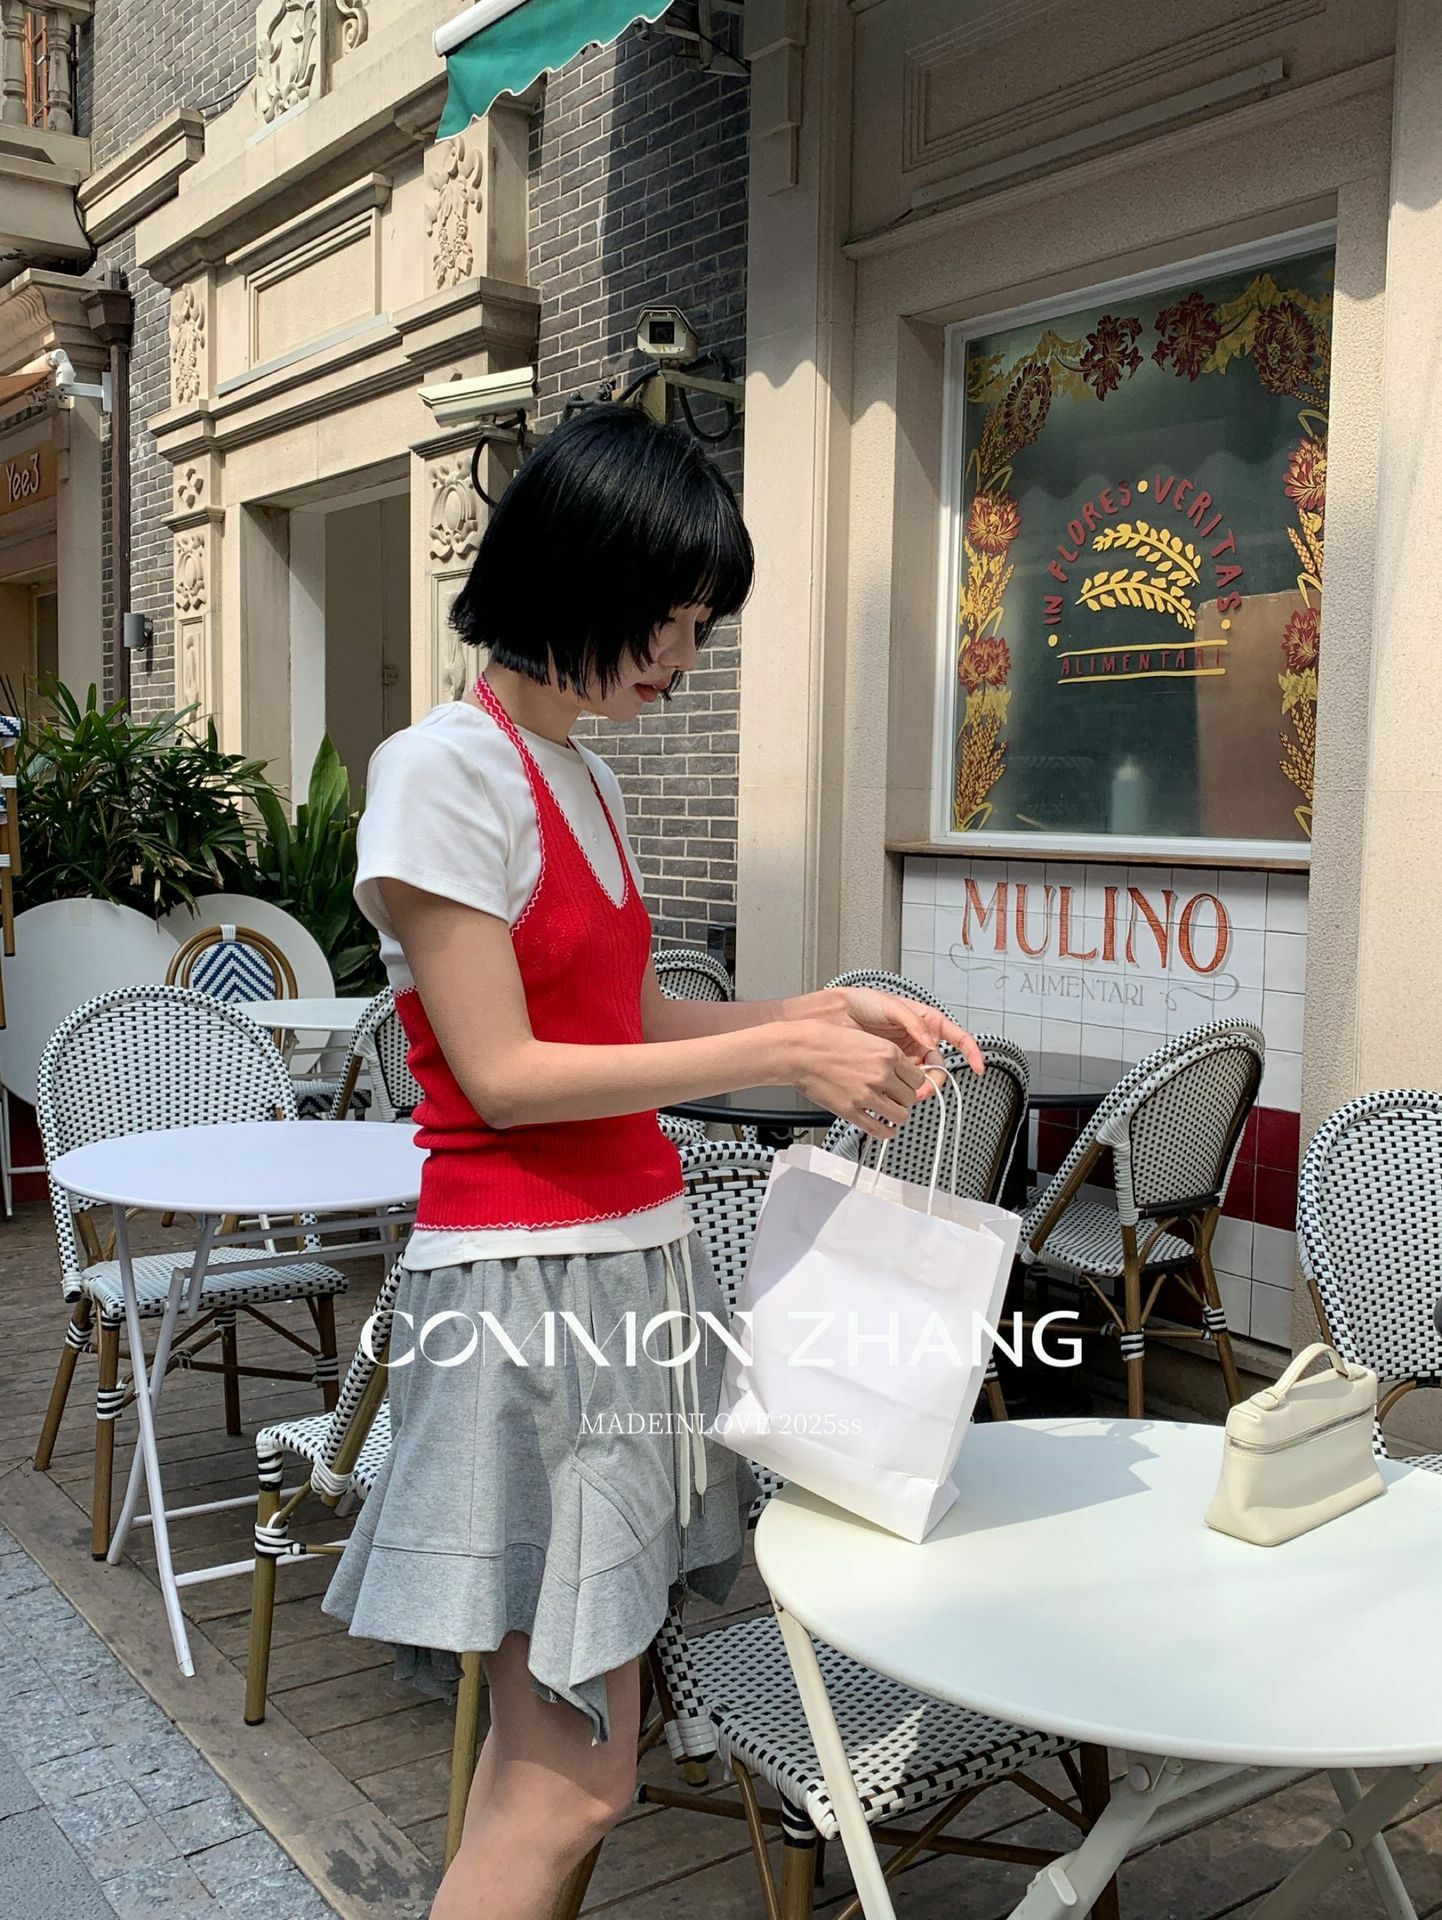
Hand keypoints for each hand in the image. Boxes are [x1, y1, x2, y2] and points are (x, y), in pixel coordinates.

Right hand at [786, 1019, 930, 1141]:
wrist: (799, 1051)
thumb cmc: (822, 1040)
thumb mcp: (863, 1037)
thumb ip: (883, 1054)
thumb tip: (897, 1068)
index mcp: (887, 1053)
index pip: (918, 1076)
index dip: (913, 1083)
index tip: (908, 1085)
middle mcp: (881, 1074)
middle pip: (912, 1097)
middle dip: (905, 1098)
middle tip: (896, 1097)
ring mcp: (867, 1094)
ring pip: (900, 1115)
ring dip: (896, 1115)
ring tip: (890, 1112)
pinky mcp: (851, 1110)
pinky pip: (879, 1129)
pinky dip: (885, 1132)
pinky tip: (884, 1128)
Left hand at [826, 988, 983, 1078]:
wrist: (837, 1015)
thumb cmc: (863, 1002)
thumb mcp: (891, 1005)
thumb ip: (913, 1022)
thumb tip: (929, 1040)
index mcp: (928, 1021)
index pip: (958, 1037)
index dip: (971, 1052)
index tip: (978, 1066)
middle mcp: (921, 1038)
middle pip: (939, 1065)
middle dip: (936, 1079)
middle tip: (925, 1089)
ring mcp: (907, 1053)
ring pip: (924, 1076)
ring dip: (921, 1086)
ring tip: (909, 1092)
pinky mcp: (893, 1065)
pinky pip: (906, 1080)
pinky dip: (905, 1088)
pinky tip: (898, 1090)